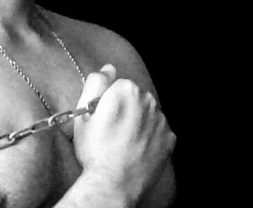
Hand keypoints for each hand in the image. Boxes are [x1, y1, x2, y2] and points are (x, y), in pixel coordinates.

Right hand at [73, 64, 175, 205]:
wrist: (113, 183)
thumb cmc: (95, 149)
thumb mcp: (83, 113)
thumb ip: (96, 83)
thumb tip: (108, 68)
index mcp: (126, 90)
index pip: (118, 86)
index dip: (108, 102)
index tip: (102, 118)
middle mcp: (148, 100)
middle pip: (135, 98)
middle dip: (125, 110)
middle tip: (111, 132)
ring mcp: (161, 120)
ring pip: (147, 114)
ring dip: (138, 123)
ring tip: (123, 143)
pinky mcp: (169, 139)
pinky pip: (158, 131)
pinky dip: (150, 138)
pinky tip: (136, 149)